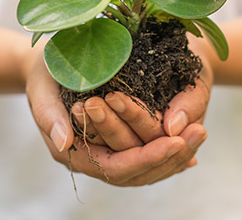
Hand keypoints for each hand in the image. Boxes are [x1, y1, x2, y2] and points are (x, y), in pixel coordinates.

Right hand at [26, 54, 206, 185]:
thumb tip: (65, 143)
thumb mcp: (41, 87)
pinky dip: (168, 151)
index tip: (174, 141)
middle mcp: (93, 159)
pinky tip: (189, 142)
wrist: (46, 67)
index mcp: (74, 153)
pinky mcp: (118, 141)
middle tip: (199, 132)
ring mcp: (107, 152)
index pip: (117, 167)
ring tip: (200, 132)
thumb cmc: (43, 73)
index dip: (146, 157)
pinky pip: (145, 152)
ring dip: (175, 154)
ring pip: (146, 167)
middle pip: (138, 173)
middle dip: (170, 156)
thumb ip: (48, 115)